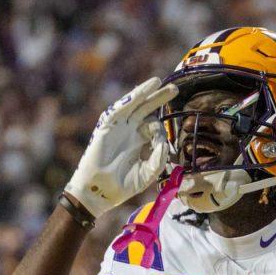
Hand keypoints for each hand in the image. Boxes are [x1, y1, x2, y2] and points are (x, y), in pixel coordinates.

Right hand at [65, 77, 177, 218]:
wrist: (100, 192)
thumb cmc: (123, 185)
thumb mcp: (147, 173)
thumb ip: (158, 159)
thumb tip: (164, 143)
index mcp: (140, 142)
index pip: (155, 128)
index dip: (161, 134)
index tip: (160, 146)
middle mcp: (130, 131)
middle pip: (147, 109)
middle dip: (160, 98)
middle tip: (175, 89)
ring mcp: (119, 127)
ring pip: (135, 105)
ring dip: (147, 92)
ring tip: (159, 82)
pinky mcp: (108, 126)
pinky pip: (120, 109)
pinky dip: (132, 98)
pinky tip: (143, 90)